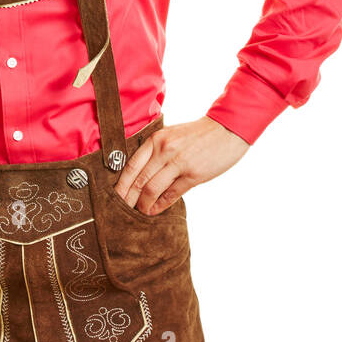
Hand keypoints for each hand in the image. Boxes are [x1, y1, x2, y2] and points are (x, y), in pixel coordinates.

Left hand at [116, 117, 250, 215]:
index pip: (131, 165)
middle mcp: (165, 150)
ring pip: (152, 189)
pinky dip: (161, 205)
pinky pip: (172, 194)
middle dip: (127, 198)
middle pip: (139, 179)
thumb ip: (156, 151)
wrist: (227, 129)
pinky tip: (155, 210)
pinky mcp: (193, 174)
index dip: (121, 184)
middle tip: (120, 210)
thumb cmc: (198, 134)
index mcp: (156, 139)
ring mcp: (179, 162)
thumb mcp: (172, 136)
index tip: (113, 196)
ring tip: (139, 212)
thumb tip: (140, 175)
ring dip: (143, 204)